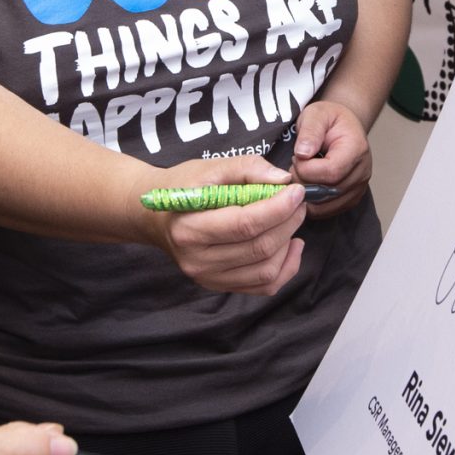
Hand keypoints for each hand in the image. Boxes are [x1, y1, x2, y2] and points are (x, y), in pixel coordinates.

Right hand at [140, 155, 305, 295]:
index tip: (297, 191)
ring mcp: (208, 278)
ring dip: (289, 243)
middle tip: (299, 202)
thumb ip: (246, 168)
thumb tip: (283, 181)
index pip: (245, 224)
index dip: (278, 208)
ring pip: (266, 271)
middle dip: (288, 222)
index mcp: (190, 228)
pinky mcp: (220, 285)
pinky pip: (264, 286)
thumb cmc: (182, 187)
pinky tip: (291, 245)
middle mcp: (197, 260)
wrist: (155, 216)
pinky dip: (286, 267)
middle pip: (259, 248)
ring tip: (292, 219)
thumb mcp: (209, 168)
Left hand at [289, 99, 372, 205]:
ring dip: (306, 194)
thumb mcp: (316, 115)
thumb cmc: (329, 120)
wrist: (342, 127)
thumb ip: (310, 131)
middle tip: (294, 167)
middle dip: (303, 182)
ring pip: (326, 205)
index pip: (331, 171)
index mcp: (357, 149)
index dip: (306, 169)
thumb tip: (303, 154)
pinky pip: (328, 210)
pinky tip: (306, 185)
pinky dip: (312, 203)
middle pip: (328, 191)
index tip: (296, 157)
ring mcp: (359, 188)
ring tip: (300, 174)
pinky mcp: (351, 198)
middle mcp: (362, 172)